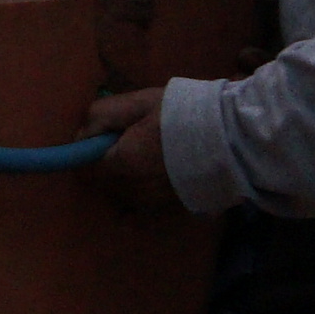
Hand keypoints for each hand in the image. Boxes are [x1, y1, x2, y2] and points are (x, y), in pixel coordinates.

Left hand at [84, 86, 178, 211]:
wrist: (232, 138)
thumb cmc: (184, 114)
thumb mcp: (140, 103)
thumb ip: (102, 116)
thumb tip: (82, 134)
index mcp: (121, 165)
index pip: (83, 168)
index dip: (87, 151)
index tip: (102, 136)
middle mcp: (131, 192)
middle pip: (102, 184)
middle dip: (105, 165)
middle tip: (127, 141)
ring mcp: (151, 204)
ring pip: (121, 196)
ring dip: (123, 179)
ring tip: (146, 156)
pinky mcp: (169, 210)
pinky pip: (141, 209)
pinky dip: (139, 198)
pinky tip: (151, 182)